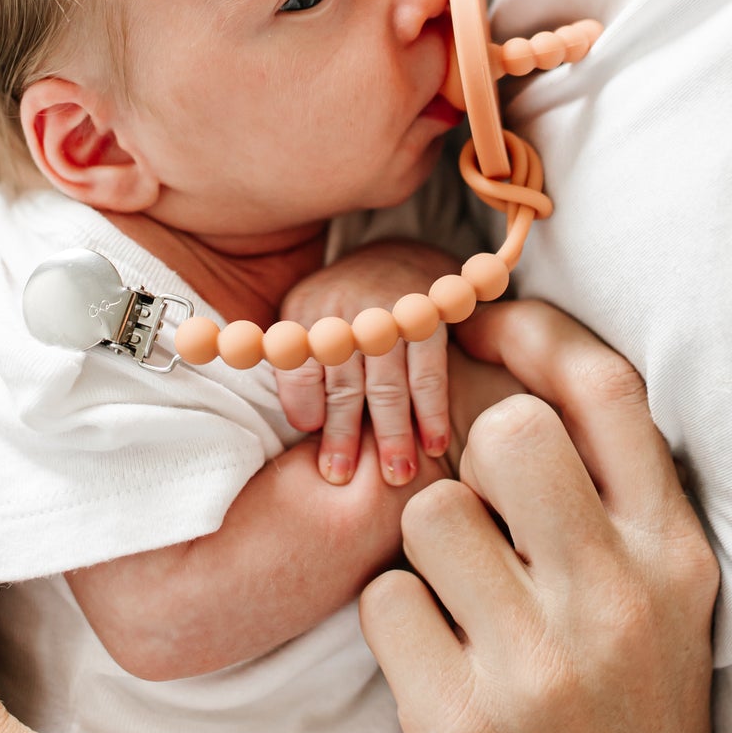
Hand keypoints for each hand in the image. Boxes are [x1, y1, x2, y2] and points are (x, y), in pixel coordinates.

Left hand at [276, 241, 453, 487]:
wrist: (400, 255)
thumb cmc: (347, 309)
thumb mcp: (308, 323)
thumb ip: (300, 370)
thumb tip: (306, 427)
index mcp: (306, 312)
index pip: (297, 368)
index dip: (302, 407)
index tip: (310, 438)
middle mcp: (346, 309)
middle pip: (341, 383)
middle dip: (343, 435)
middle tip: (342, 477)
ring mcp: (390, 312)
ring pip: (387, 384)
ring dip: (392, 434)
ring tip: (397, 475)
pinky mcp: (429, 316)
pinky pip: (429, 372)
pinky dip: (432, 411)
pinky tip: (435, 443)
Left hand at [360, 300, 731, 732]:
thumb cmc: (638, 720)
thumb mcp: (667, 599)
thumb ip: (612, 498)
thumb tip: (514, 374)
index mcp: (676, 552)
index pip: (608, 389)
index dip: (535, 333)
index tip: (482, 330)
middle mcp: (617, 596)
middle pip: (505, 430)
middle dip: (473, 460)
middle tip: (483, 523)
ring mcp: (537, 664)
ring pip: (429, 511)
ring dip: (426, 553)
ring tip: (463, 611)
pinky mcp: (458, 724)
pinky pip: (382, 604)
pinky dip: (396, 628)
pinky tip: (439, 670)